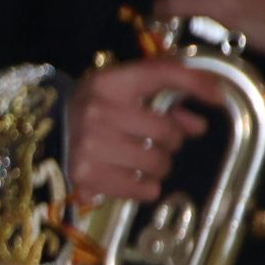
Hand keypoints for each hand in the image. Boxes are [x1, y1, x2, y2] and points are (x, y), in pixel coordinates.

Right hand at [66, 58, 223, 203]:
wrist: (45, 138)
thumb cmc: (94, 113)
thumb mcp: (122, 92)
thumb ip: (164, 97)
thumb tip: (200, 124)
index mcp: (109, 82)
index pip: (163, 75)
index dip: (197, 85)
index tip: (219, 99)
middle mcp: (98, 111)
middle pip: (166, 130)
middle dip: (171, 140)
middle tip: (159, 142)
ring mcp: (90, 145)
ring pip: (157, 163)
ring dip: (159, 166)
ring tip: (143, 161)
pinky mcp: (85, 175)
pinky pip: (141, 188)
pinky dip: (144, 188)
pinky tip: (134, 179)